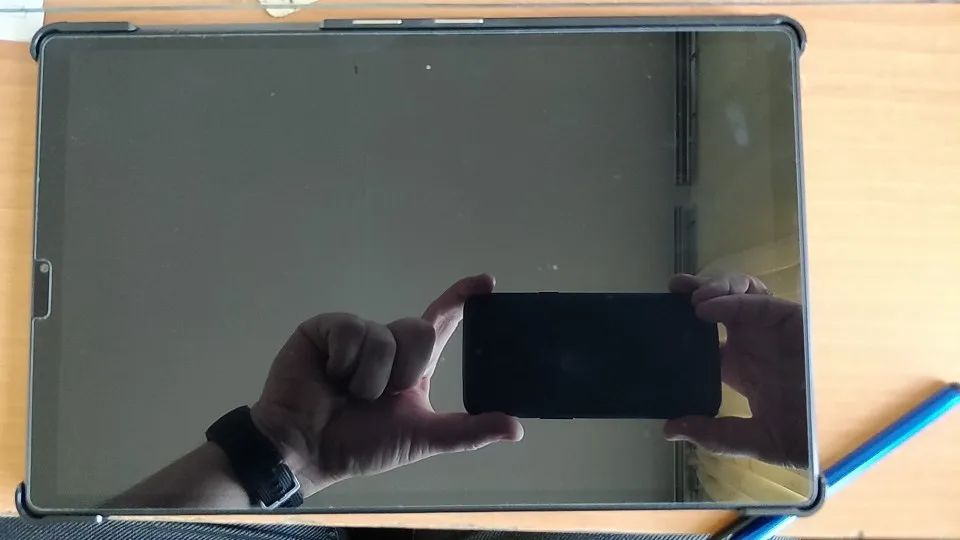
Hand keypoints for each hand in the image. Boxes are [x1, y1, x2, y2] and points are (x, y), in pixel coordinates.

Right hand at [250, 275, 523, 496]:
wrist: (306, 448)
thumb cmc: (359, 445)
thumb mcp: (420, 437)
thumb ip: (467, 431)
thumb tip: (517, 428)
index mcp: (411, 366)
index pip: (441, 324)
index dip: (462, 300)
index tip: (487, 282)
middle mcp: (387, 344)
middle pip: (420, 330)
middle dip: (404, 371)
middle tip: (379, 397)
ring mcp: (357, 333)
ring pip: (384, 336)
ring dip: (369, 377)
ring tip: (345, 392)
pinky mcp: (325, 327)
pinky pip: (351, 330)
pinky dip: (343, 362)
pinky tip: (327, 375)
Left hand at [663, 274, 808, 467]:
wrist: (838, 434)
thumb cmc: (800, 436)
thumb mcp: (751, 440)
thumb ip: (713, 435)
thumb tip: (669, 430)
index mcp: (739, 365)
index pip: (704, 335)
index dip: (682, 324)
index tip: (659, 318)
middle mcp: (752, 342)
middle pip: (719, 304)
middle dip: (695, 292)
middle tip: (672, 291)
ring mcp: (771, 330)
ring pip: (740, 294)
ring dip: (714, 289)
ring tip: (692, 299)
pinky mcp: (791, 320)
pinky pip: (759, 302)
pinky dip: (732, 300)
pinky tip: (709, 308)